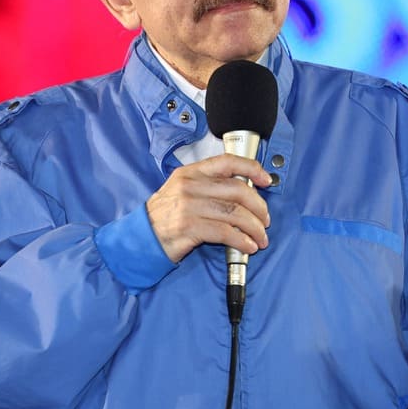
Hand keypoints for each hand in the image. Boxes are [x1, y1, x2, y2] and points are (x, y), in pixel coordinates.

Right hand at [146, 154, 271, 262]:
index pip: (227, 162)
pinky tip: (247, 246)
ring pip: (234, 213)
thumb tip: (245, 190)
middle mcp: (190, 186)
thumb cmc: (165, 215)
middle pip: (237, 190)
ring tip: (260, 238)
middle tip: (265, 220)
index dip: (252, 168)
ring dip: (254, 227)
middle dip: (258, 207)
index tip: (266, 180)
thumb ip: (209, 185)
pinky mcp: (188, 228)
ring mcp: (188, 206)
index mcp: (191, 172)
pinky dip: (241, 241)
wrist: (141, 237)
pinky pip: (225, 233)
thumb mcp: (183, 190)